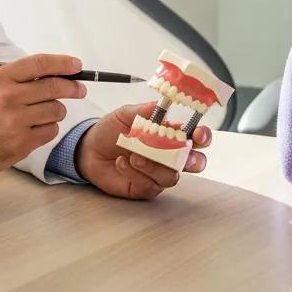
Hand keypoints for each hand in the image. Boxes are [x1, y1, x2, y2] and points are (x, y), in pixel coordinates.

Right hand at [0, 53, 86, 180]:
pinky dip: (48, 129)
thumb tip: (57, 72)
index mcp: (2, 78)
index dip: (63, 63)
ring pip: (56, 110)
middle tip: (80, 89)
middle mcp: (9, 97)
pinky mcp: (20, 144)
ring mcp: (16, 122)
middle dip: (73, 87)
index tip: (76, 65)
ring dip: (57, 110)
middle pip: (54, 87)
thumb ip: (21, 77)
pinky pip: (50, 131)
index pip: (41, 64)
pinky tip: (35, 128)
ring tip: (45, 113)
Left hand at [74, 101, 210, 199]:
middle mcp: (169, 155)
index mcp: (169, 134)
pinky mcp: (145, 188)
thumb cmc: (111, 130)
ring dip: (154, 166)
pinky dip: (136, 173)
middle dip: (193, 160)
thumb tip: (163, 104)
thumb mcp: (127, 113)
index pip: (195, 136)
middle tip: (178, 154)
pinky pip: (150, 185)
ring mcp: (158, 173)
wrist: (89, 149)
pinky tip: (122, 163)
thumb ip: (146, 110)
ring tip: (134, 154)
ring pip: (171, 176)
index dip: (202, 136)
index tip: (197, 134)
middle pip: (195, 162)